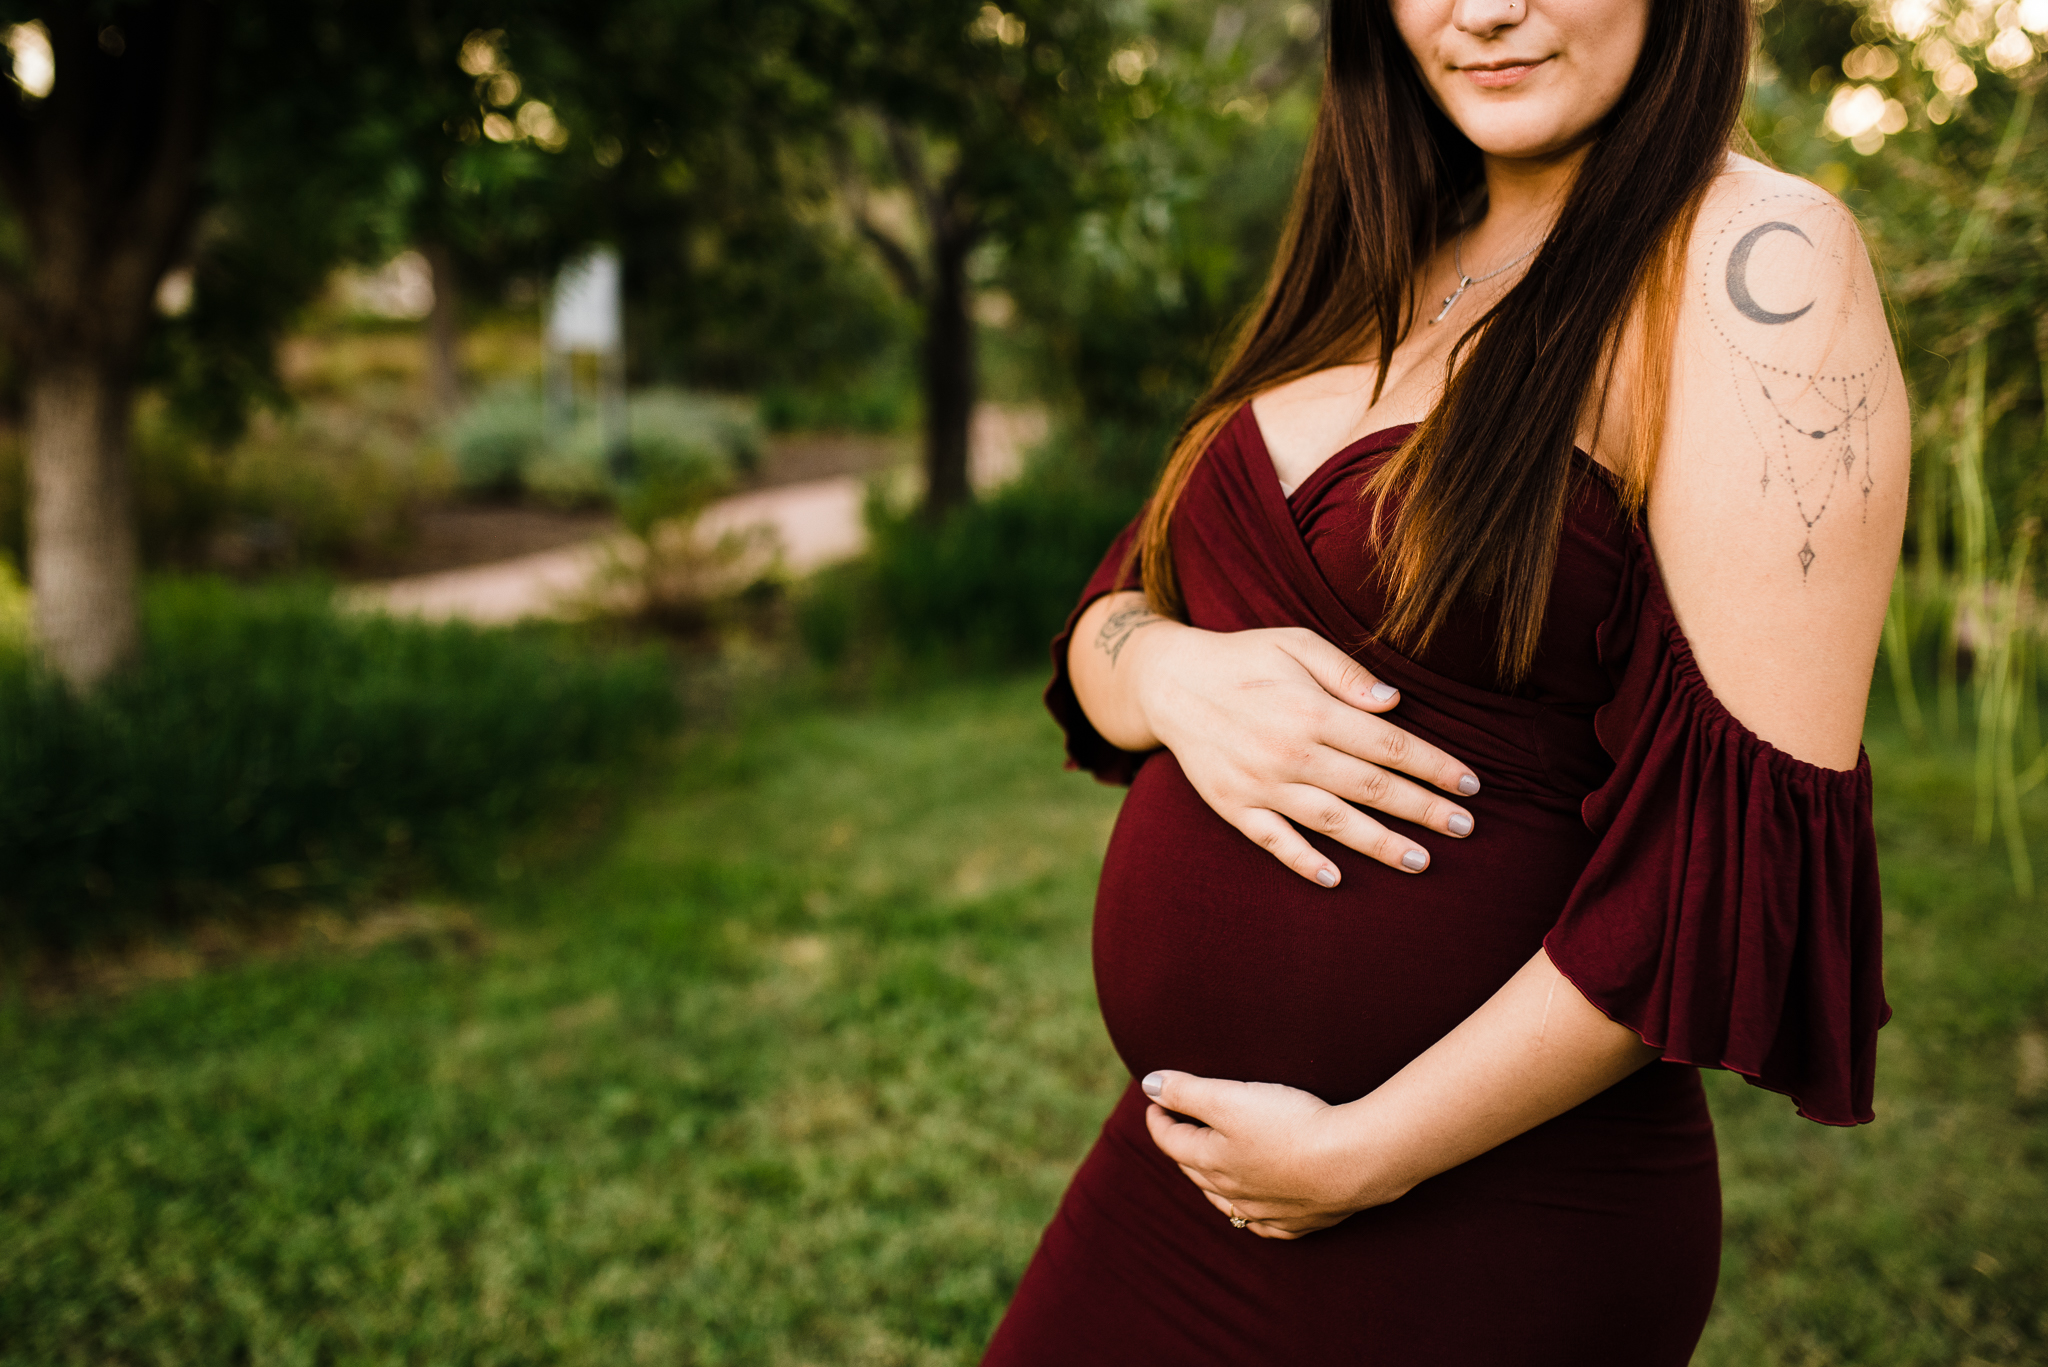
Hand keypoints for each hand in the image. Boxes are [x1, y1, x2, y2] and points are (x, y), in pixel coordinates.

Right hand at [1130, 619, 1480, 883]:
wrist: (1169, 683)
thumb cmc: (1244, 659)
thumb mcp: (1296, 644)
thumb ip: (1347, 673)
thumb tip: (1394, 703)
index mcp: (1311, 711)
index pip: (1389, 745)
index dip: (1434, 766)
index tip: (1470, 785)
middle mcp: (1289, 752)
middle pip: (1370, 788)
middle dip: (1423, 809)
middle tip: (1466, 828)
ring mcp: (1260, 784)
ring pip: (1332, 821)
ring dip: (1379, 843)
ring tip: (1421, 861)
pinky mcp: (1234, 805)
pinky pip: (1273, 840)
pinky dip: (1303, 861)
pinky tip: (1335, 878)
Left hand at [1142, 1069, 1397, 1239]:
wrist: (1351, 1163)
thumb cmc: (1289, 1125)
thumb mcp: (1230, 1098)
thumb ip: (1187, 1091)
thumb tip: (1148, 1085)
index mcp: (1212, 1161)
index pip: (1172, 1140)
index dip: (1159, 1117)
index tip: (1154, 1100)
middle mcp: (1233, 1191)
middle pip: (1196, 1169)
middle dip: (1181, 1146)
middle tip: (1177, 1127)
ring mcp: (1266, 1211)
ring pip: (1226, 1200)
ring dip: (1210, 1182)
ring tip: (1205, 1167)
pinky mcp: (1300, 1221)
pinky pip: (1265, 1225)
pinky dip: (1251, 1214)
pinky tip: (1253, 1213)